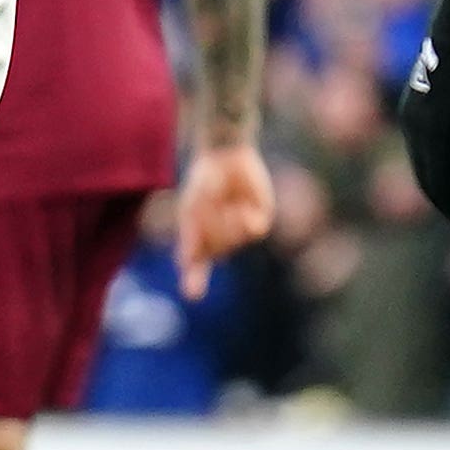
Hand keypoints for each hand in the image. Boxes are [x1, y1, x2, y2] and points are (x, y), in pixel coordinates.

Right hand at [173, 136, 275, 286]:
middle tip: (208, 207)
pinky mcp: (260, 219)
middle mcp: (221, 237)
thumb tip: (188, 261)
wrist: (227, 154)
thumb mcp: (192, 205)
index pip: (196, 265)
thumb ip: (191, 234)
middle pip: (217, 250)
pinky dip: (246, 221)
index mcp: (200, 236)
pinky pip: (255, 230)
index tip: (192, 295)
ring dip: (228, 225)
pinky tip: (242, 208)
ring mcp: (241, 230)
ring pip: (236, 241)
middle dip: (212, 230)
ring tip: (225, 205)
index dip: (194, 280)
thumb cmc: (205, 179)